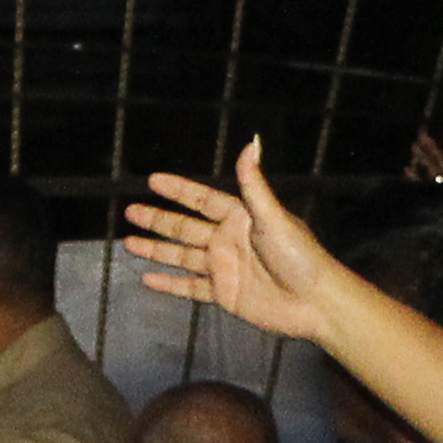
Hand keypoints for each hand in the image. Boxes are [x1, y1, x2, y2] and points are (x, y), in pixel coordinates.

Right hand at [129, 140, 344, 346]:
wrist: (314, 301)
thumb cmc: (299, 256)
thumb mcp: (273, 217)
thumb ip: (254, 184)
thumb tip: (251, 142)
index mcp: (239, 218)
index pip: (201, 199)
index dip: (178, 190)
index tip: (153, 180)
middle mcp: (228, 240)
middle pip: (184, 227)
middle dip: (157, 219)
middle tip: (130, 211)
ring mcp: (224, 268)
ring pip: (182, 256)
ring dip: (156, 250)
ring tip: (129, 242)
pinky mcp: (225, 294)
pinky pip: (190, 287)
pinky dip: (169, 284)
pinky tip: (149, 279)